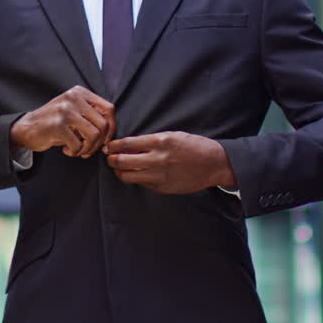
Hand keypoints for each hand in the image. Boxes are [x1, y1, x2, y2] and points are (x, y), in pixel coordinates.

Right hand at [10, 86, 115, 158]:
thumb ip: (91, 115)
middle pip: (103, 124)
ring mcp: (65, 110)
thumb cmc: (55, 123)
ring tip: (79, 150)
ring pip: (94, 135)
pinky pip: (78, 145)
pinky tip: (67, 150)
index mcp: (80, 93)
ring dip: (88, 149)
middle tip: (89, 149)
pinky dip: (75, 152)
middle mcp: (73, 98)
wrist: (27, 128)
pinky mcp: (57, 125)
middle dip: (99, 143)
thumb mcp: (74, 111)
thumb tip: (112, 132)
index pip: (109, 109)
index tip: (105, 140)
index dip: (112, 127)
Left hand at [105, 131, 236, 193]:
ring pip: (127, 176)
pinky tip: (136, 174)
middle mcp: (157, 159)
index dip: (113, 146)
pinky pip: (141, 183)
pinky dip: (135, 178)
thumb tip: (128, 146)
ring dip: (119, 172)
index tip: (109, 146)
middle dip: (111, 160)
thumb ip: (150, 141)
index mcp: (160, 141)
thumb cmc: (193, 146)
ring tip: (119, 168)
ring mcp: (159, 175)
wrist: (214, 164)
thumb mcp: (172, 135)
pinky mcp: (162, 187)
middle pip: (122, 162)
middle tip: (110, 157)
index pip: (126, 144)